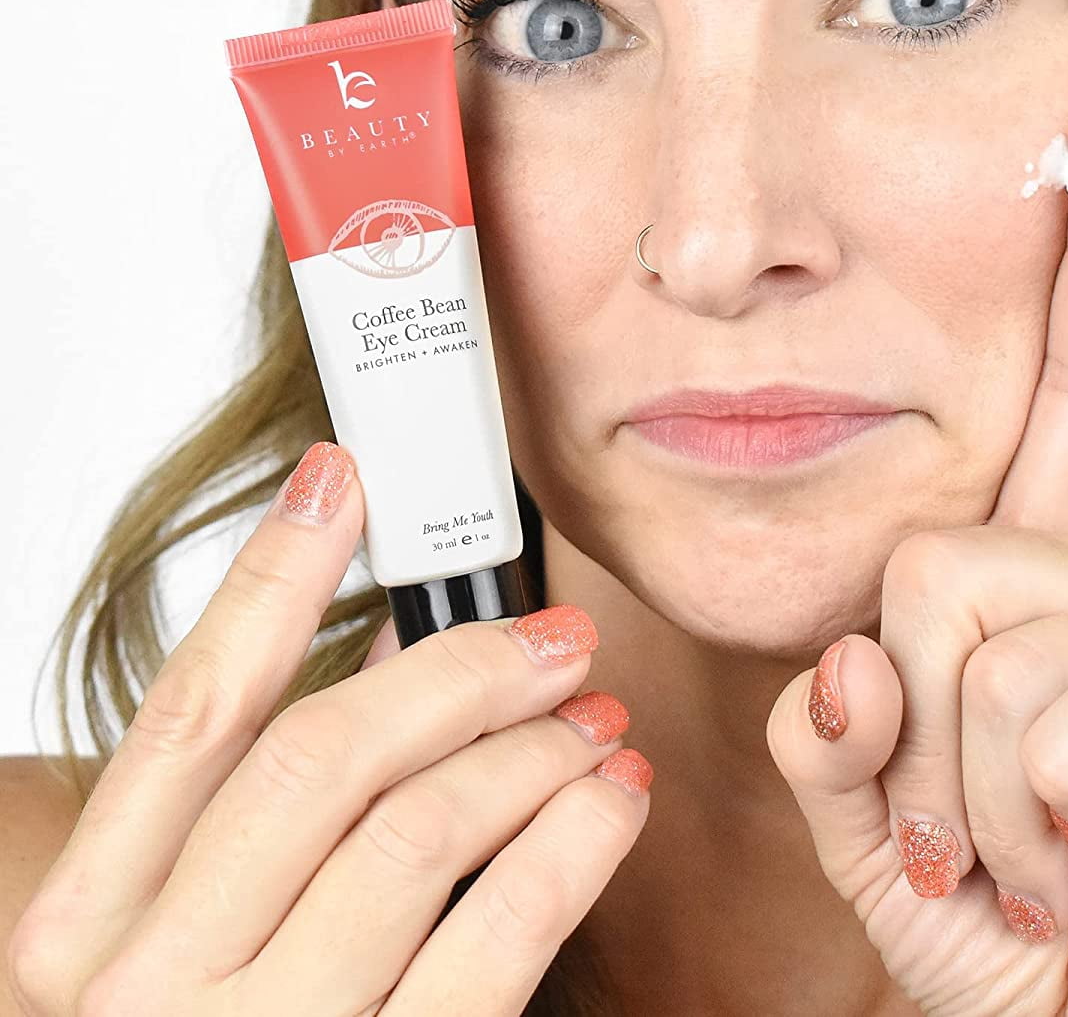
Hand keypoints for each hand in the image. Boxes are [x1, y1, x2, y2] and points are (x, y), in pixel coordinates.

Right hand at [7, 445, 650, 1015]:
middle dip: (458, 670)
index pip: (190, 713)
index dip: (271, 577)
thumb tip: (391, 669)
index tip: (343, 475)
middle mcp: (150, 992)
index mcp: (85, 933)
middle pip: (325, 758)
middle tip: (552, 635)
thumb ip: (250, 823)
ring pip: (417, 836)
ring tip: (595, 718)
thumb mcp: (182, 944)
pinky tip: (609, 804)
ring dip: (529, 752)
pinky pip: (492, 948)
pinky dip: (567, 850)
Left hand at [767, 108, 1067, 1016]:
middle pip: (942, 557)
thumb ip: (834, 727)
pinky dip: (1039, 799)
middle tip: (947, 822)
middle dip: (904, 724)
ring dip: (966, 786)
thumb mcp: (863, 815)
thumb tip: (858, 655)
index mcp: (1044, 579)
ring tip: (1017, 850)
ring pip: (998, 640)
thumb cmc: (987, 923)